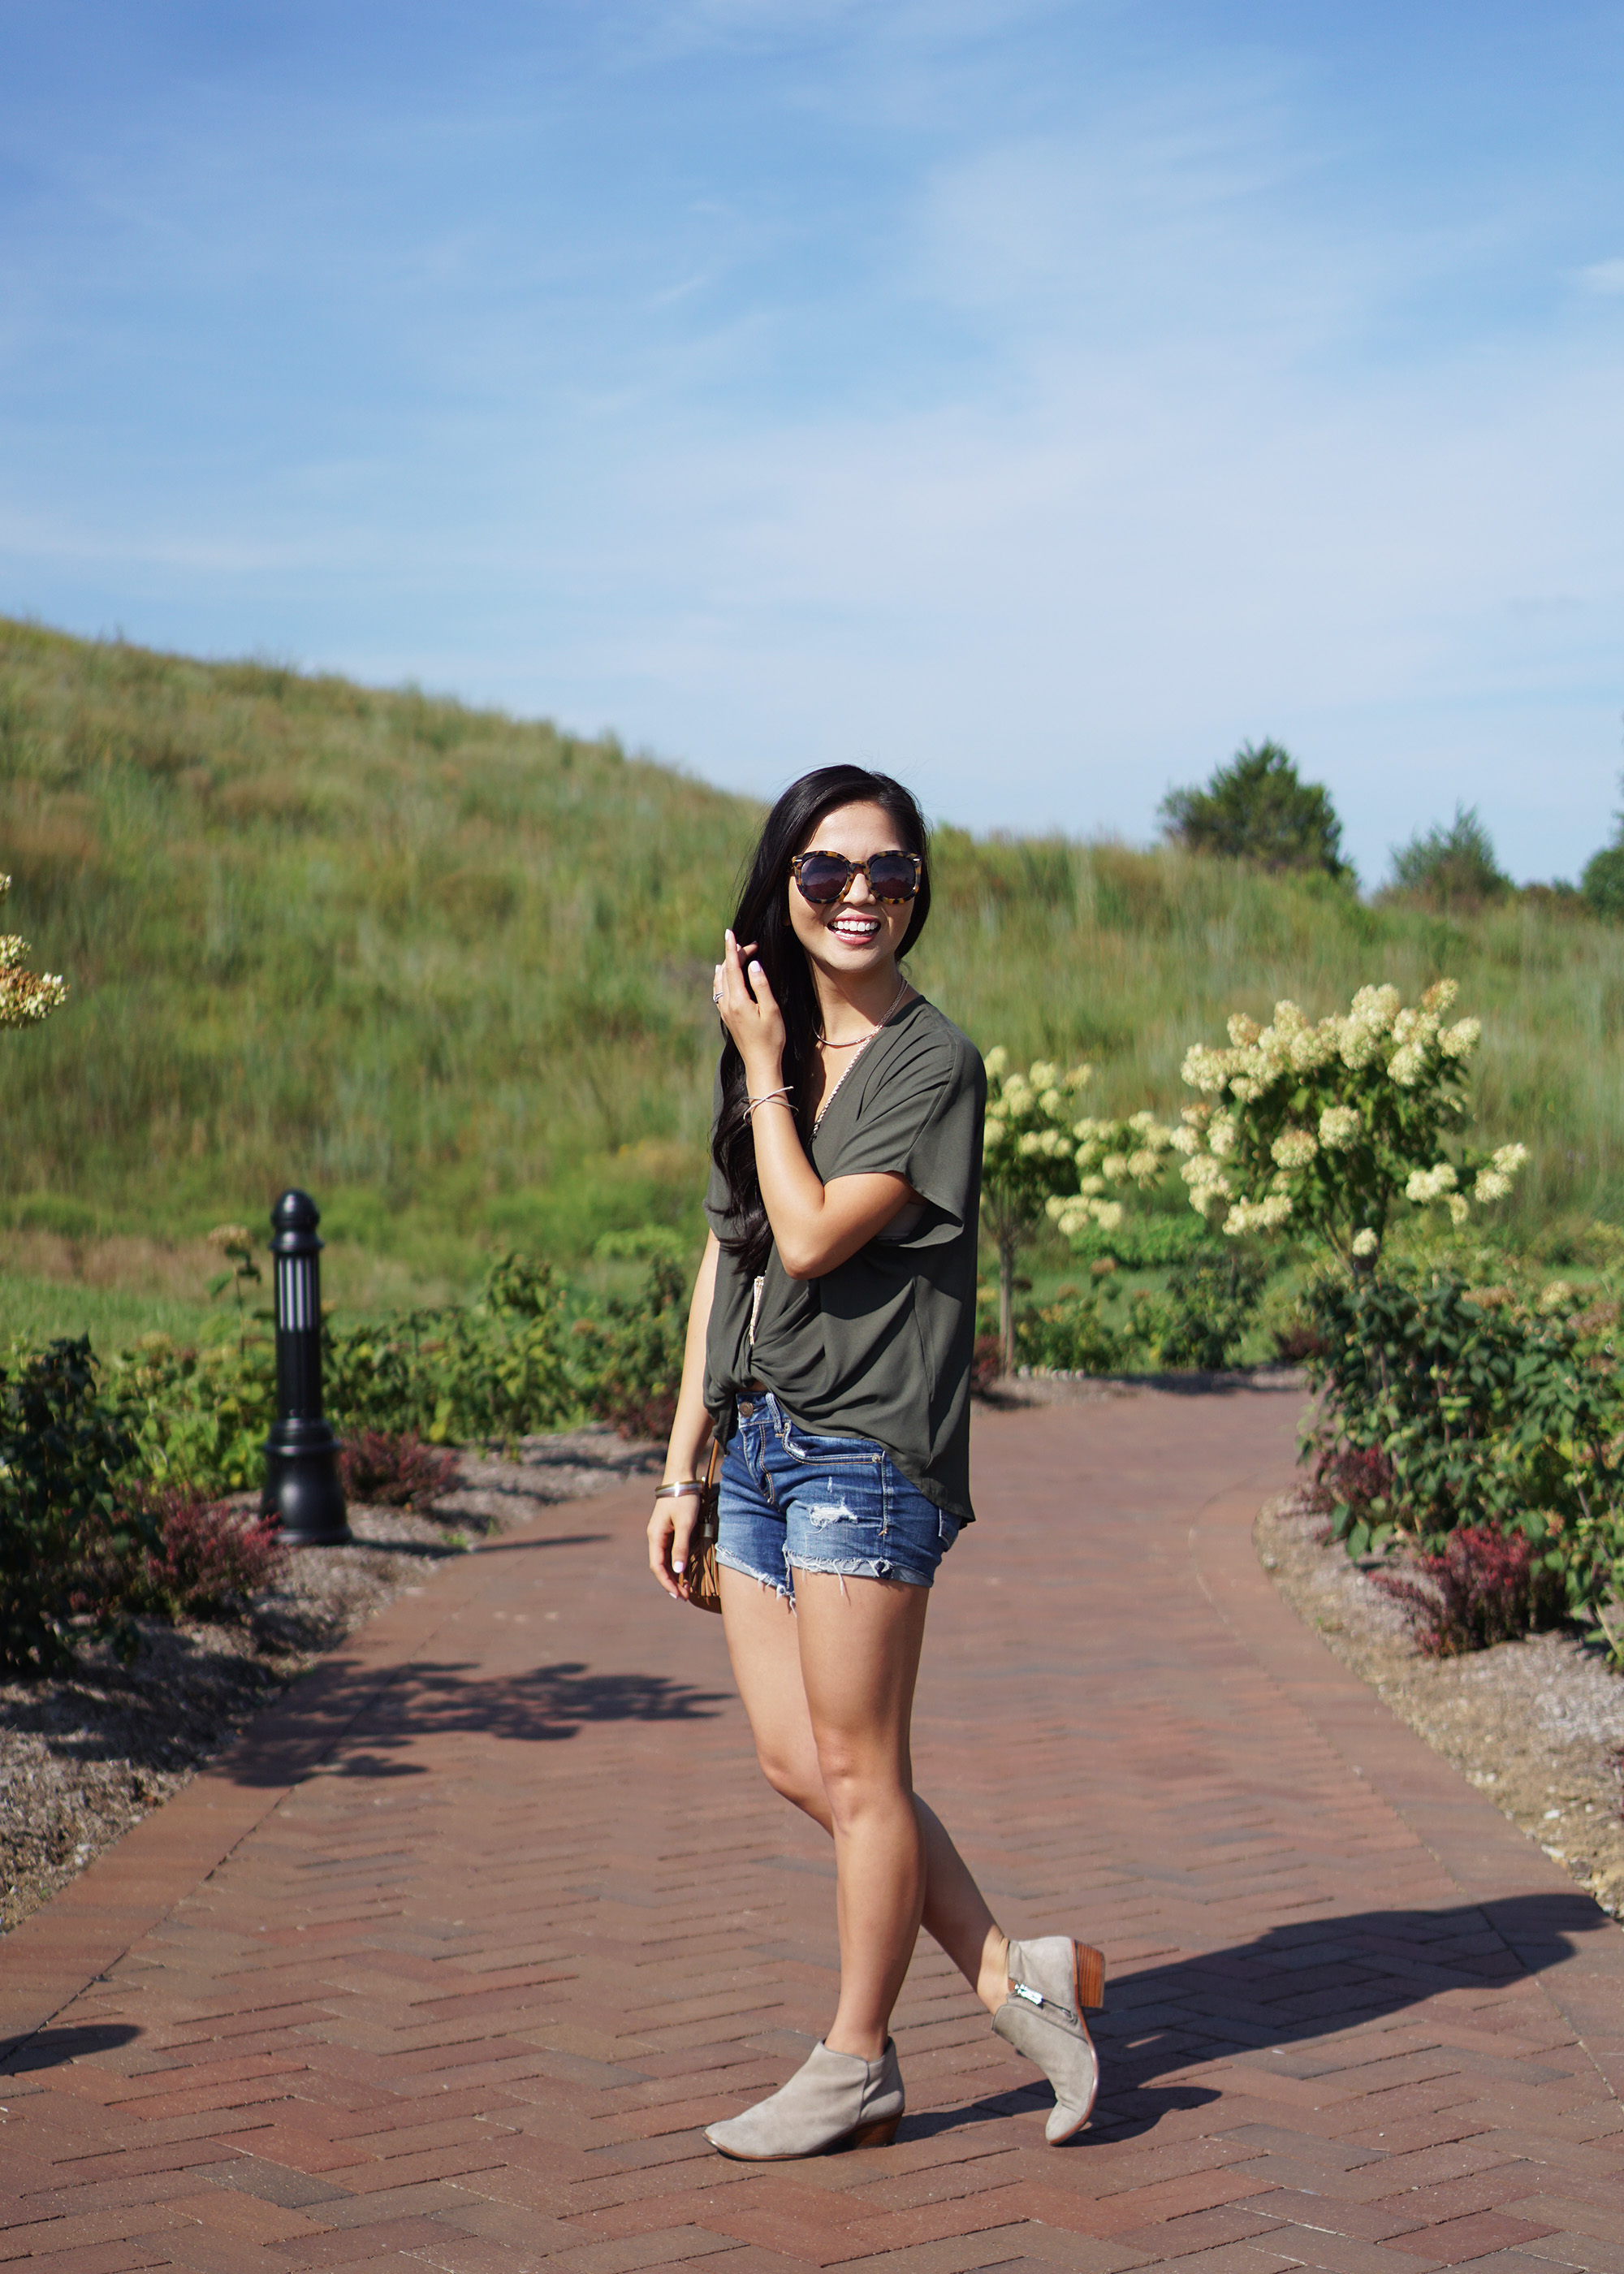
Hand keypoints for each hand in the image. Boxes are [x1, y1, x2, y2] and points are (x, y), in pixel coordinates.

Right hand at [647, 1490, 701, 1601]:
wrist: (682, 1478)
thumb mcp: (685, 1524)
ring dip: (675, 1574)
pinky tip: (687, 1571)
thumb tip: (678, 1572)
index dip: (667, 1582)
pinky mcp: (670, 1530)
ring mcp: (662, 1533)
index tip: (678, 1595)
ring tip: (687, 1588)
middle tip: (685, 1597)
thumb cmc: (684, 1500)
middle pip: (661, 1566)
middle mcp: (656, 1537)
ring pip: (666, 1560)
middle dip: (672, 1582)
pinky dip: (678, 1563)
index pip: (657, 1566)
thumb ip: (681, 1547)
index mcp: (656, 1536)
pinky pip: (671, 1551)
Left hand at [715, 929, 785, 1080]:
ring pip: (720, 980)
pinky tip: (723, 974)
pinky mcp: (726, 1016)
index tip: (729, 932)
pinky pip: (719, 990)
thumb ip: (761, 985)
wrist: (760, 1063)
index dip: (731, 948)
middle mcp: (727, 1004)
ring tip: (738, 954)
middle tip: (752, 946)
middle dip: (735, 955)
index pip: (732, 967)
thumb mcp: (771, 1010)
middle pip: (726, 971)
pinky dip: (721, 977)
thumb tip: (752, 964)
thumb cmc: (771, 1038)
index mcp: (738, 1000)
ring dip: (728, 965)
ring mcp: (724, 1011)